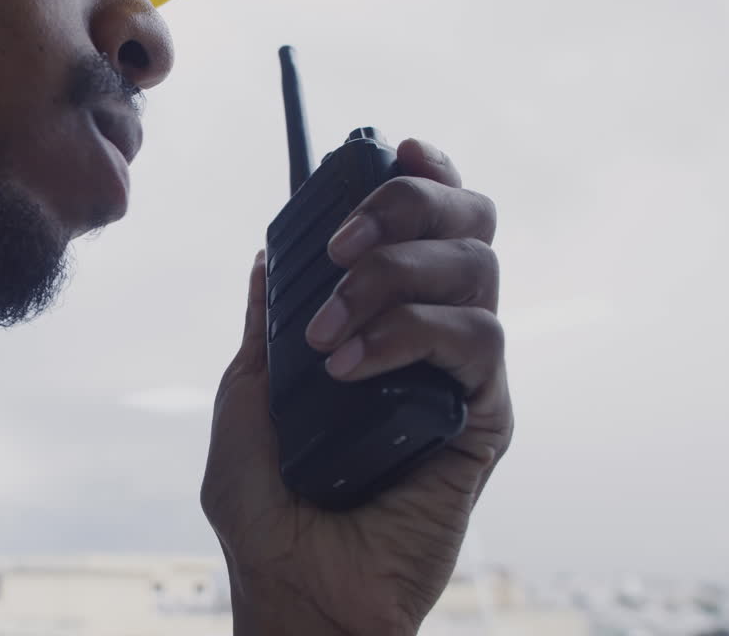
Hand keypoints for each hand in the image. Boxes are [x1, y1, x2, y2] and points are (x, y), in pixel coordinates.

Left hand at [201, 138, 511, 634]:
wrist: (294, 584)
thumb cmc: (267, 503)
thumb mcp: (246, 394)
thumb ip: (266, 323)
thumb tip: (266, 254)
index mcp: (383, 321)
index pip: (427, 226)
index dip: (426, 175)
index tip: (400, 145)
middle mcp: (431, 335)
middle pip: (470, 224)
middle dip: (411, 205)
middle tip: (346, 239)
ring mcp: (461, 374)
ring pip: (476, 271)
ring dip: (393, 277)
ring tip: (327, 333)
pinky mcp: (482, 418)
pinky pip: (475, 343)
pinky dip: (408, 334)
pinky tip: (351, 364)